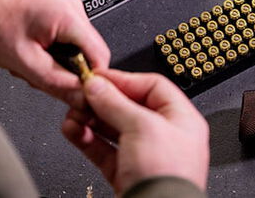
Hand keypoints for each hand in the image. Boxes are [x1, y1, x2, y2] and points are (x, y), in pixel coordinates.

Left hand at [0, 0, 109, 103]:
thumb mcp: (24, 61)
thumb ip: (57, 82)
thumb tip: (80, 98)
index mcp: (70, 16)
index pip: (101, 57)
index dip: (90, 80)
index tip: (74, 92)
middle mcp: (73, 7)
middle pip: (89, 53)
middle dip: (67, 71)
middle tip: (39, 74)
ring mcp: (66, 7)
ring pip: (77, 48)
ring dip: (56, 62)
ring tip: (29, 60)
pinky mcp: (58, 10)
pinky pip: (67, 38)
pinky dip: (51, 51)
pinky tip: (31, 50)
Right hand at [62, 70, 209, 194]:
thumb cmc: (168, 178)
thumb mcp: (141, 127)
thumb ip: (116, 103)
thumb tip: (98, 86)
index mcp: (181, 118)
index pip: (151, 86)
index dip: (124, 79)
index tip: (99, 77)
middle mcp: (165, 136)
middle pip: (129, 106)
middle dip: (103, 100)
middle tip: (82, 94)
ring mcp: (145, 156)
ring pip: (113, 128)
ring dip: (91, 119)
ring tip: (73, 113)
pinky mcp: (127, 174)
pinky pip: (104, 150)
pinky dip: (87, 139)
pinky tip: (73, 130)